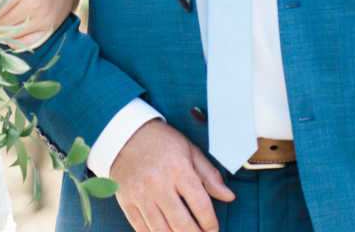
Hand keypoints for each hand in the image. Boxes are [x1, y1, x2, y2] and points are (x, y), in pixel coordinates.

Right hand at [109, 119, 233, 231]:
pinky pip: (141, 229)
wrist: (125, 134)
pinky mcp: (127, 201)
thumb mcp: (190, 151)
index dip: (210, 223)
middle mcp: (159, 184)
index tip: (213, 230)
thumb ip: (210, 175)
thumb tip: (229, 196)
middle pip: (182, 224)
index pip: (200, 205)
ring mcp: (141, 195)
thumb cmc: (161, 142)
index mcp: (178, 169)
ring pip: (161, 231)